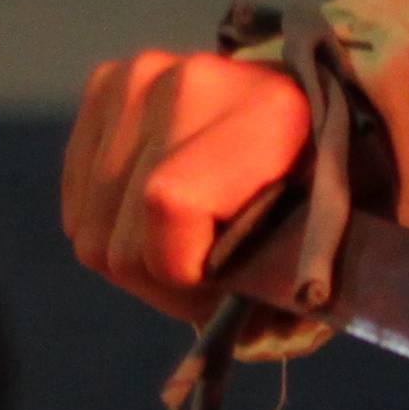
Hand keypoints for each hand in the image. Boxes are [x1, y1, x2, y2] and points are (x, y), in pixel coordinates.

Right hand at [60, 47, 310, 320]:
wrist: (315, 100)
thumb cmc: (330, 185)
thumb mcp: (330, 237)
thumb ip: (285, 282)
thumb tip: (239, 332)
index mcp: (262, 113)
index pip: (169, 207)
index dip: (185, 278)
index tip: (223, 294)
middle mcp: (186, 83)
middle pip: (118, 239)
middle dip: (164, 286)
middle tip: (210, 284)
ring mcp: (135, 78)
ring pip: (89, 230)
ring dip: (137, 260)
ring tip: (189, 252)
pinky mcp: (104, 85)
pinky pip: (78, 200)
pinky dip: (114, 229)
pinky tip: (157, 222)